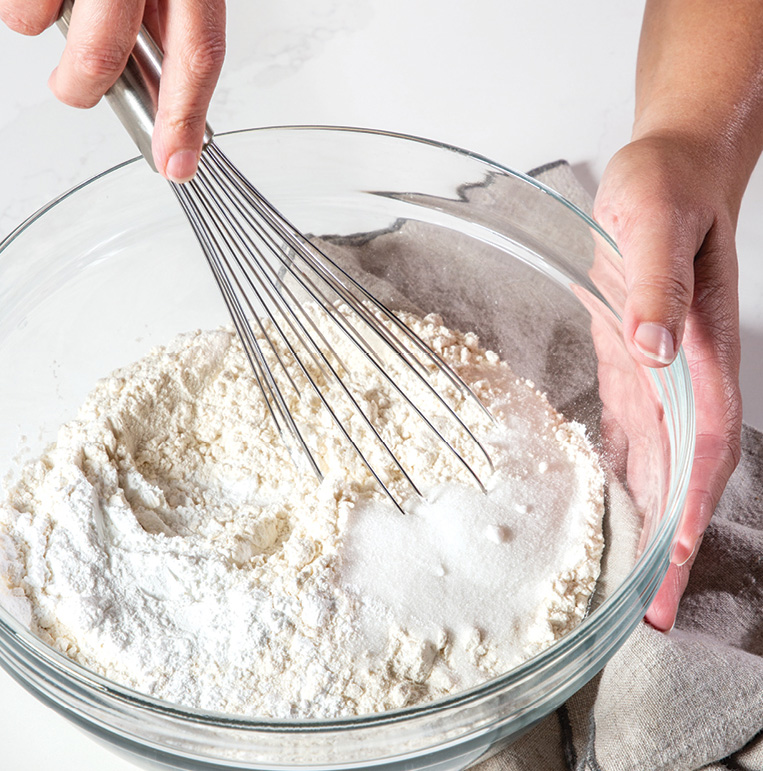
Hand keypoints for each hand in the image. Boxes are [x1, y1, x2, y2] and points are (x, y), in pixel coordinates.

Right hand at [0, 0, 225, 181]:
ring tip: (56, 7)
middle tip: (80, 82)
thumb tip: (167, 111)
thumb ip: (172, 32)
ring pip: (35, 20)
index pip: (196, 58)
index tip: (176, 165)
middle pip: (101, 54)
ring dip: (37, 26)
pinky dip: (24, 6)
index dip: (183, 119)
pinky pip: (18, 2)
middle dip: (83, 85)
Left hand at [594, 131, 742, 630]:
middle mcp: (684, 370)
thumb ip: (655, 286)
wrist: (671, 168)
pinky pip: (634, 427)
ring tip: (637, 579)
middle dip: (673, 540)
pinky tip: (618, 501)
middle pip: (685, 469)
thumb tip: (653, 351)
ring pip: (662, 457)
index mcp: (700, 349)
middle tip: (654, 610)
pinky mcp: (631, 356)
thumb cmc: (666, 188)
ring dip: (652, 518)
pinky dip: (630, 471)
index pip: (705, 442)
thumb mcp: (653, 223)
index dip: (691, 502)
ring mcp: (659, 368)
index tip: (674, 560)